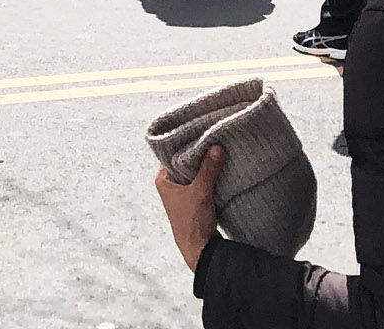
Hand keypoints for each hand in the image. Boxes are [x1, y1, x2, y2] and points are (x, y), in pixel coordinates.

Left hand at [155, 143, 224, 272]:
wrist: (200, 250)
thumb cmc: (192, 222)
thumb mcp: (201, 192)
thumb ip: (208, 169)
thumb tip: (216, 147)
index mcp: (163, 180)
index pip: (171, 153)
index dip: (185, 144)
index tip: (199, 133)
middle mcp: (169, 186)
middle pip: (183, 163)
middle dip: (197, 155)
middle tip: (212, 139)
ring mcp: (181, 194)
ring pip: (193, 173)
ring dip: (204, 167)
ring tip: (218, 151)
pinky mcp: (193, 202)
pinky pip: (201, 183)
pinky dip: (209, 177)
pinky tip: (220, 169)